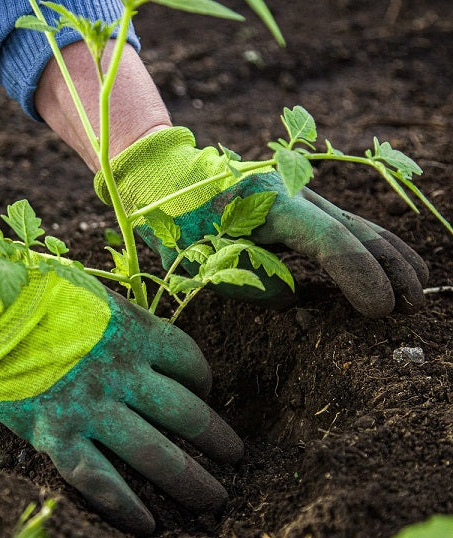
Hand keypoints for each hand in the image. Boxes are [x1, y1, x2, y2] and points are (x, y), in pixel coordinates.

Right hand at [0, 259, 242, 534]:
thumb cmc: (37, 291)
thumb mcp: (95, 296)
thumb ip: (125, 322)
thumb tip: (144, 345)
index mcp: (135, 331)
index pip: (190, 362)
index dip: (204, 381)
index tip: (204, 393)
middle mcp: (123, 373)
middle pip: (186, 413)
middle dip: (217, 439)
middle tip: (235, 456)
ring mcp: (92, 407)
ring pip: (155, 454)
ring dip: (190, 479)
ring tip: (215, 498)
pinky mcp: (57, 434)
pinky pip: (100, 480)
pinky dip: (126, 506)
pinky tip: (149, 524)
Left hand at [95, 127, 427, 317]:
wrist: (169, 178)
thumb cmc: (178, 220)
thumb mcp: (200, 258)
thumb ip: (249, 280)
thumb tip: (294, 296)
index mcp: (269, 204)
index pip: (328, 241)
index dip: (359, 275)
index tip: (380, 310)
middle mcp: (294, 193)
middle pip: (354, 230)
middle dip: (387, 268)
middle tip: (410, 306)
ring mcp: (299, 194)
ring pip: (356, 224)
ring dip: (389, 255)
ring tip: (418, 286)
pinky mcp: (298, 203)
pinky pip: (343, 224)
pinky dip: (371, 244)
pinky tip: (391, 260)